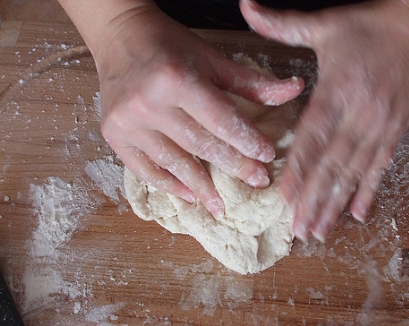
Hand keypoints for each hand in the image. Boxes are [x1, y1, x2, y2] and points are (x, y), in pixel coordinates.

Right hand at [87, 4, 303, 218]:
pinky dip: (168, 184)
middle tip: (256, 181)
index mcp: (177, 78)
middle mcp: (149, 102)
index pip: (221, 120)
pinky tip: (189, 195)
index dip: (247, 141)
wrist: (119, 35)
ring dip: (201, 186)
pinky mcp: (113, 134)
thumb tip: (294, 89)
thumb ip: (252, 82)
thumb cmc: (170, 45)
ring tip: (221, 206)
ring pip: (174, 162)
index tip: (267, 158)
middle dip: (233, 166)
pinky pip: (144, 169)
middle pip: (200, 144)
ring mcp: (128, 122)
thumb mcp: (212, 59)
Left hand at [241, 0, 408, 240]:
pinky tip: (359, 214)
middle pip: (333, 165)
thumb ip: (282, 24)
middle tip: (299, 230)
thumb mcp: (325, 23)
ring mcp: (381, 125)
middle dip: (314, 200)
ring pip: (355, 173)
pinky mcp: (397, 130)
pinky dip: (369, 191)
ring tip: (320, 231)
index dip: (299, 169)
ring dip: (336, 204)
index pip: (313, 137)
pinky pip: (381, 167)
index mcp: (337, 90)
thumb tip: (246, 7)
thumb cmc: (373, 23)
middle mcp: (359, 114)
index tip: (285, 197)